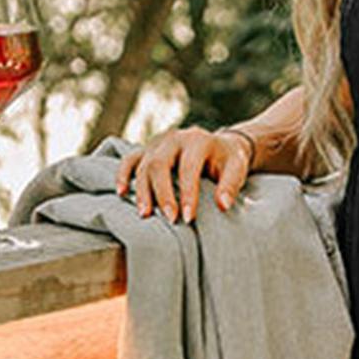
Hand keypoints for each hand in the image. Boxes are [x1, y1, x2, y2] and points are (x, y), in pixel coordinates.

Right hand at [115, 126, 254, 221]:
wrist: (219, 146)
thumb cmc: (228, 160)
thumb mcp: (237, 168)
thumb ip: (231, 185)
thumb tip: (223, 205)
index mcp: (197, 140)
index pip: (188, 168)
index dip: (188, 194)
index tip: (188, 218)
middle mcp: (174, 138)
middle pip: (159, 165)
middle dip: (163, 194)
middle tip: (170, 219)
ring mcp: (157, 143)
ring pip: (142, 166)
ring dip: (142, 191)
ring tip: (145, 215)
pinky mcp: (146, 150)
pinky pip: (129, 160)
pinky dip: (122, 175)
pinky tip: (121, 193)